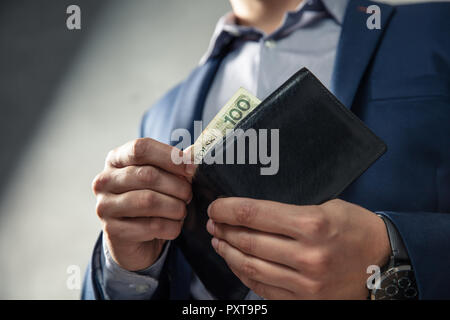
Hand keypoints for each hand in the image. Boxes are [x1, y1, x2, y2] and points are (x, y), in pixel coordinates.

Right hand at [92, 138, 194, 270]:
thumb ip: (176, 164)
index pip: (141, 148)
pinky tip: (173, 226)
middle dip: (177, 186)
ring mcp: (105, 206)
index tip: (191, 167)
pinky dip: (171, 227)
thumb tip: (193, 154)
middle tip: (188, 195)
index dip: (170, 156)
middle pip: (148, 175)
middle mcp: (105, 180)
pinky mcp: (112, 230)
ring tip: (181, 210)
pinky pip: (152, 226)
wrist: (135, 241)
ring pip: (149, 201)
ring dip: (175, 207)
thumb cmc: (151, 201)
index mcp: (116, 159)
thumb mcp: (161, 177)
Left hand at [206, 198, 390, 298]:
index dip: (227, 209)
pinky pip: (263, 287)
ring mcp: (305, 282)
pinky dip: (244, 274)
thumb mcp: (328, 207)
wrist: (385, 262)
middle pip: (248, 240)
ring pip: (251, 266)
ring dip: (228, 252)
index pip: (254, 213)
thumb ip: (289, 211)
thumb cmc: (356, 228)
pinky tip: (236, 262)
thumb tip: (252, 213)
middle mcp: (307, 255)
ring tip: (218, 241)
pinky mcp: (304, 300)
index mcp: (312, 224)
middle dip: (224, 230)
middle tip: (214, 223)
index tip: (216, 207)